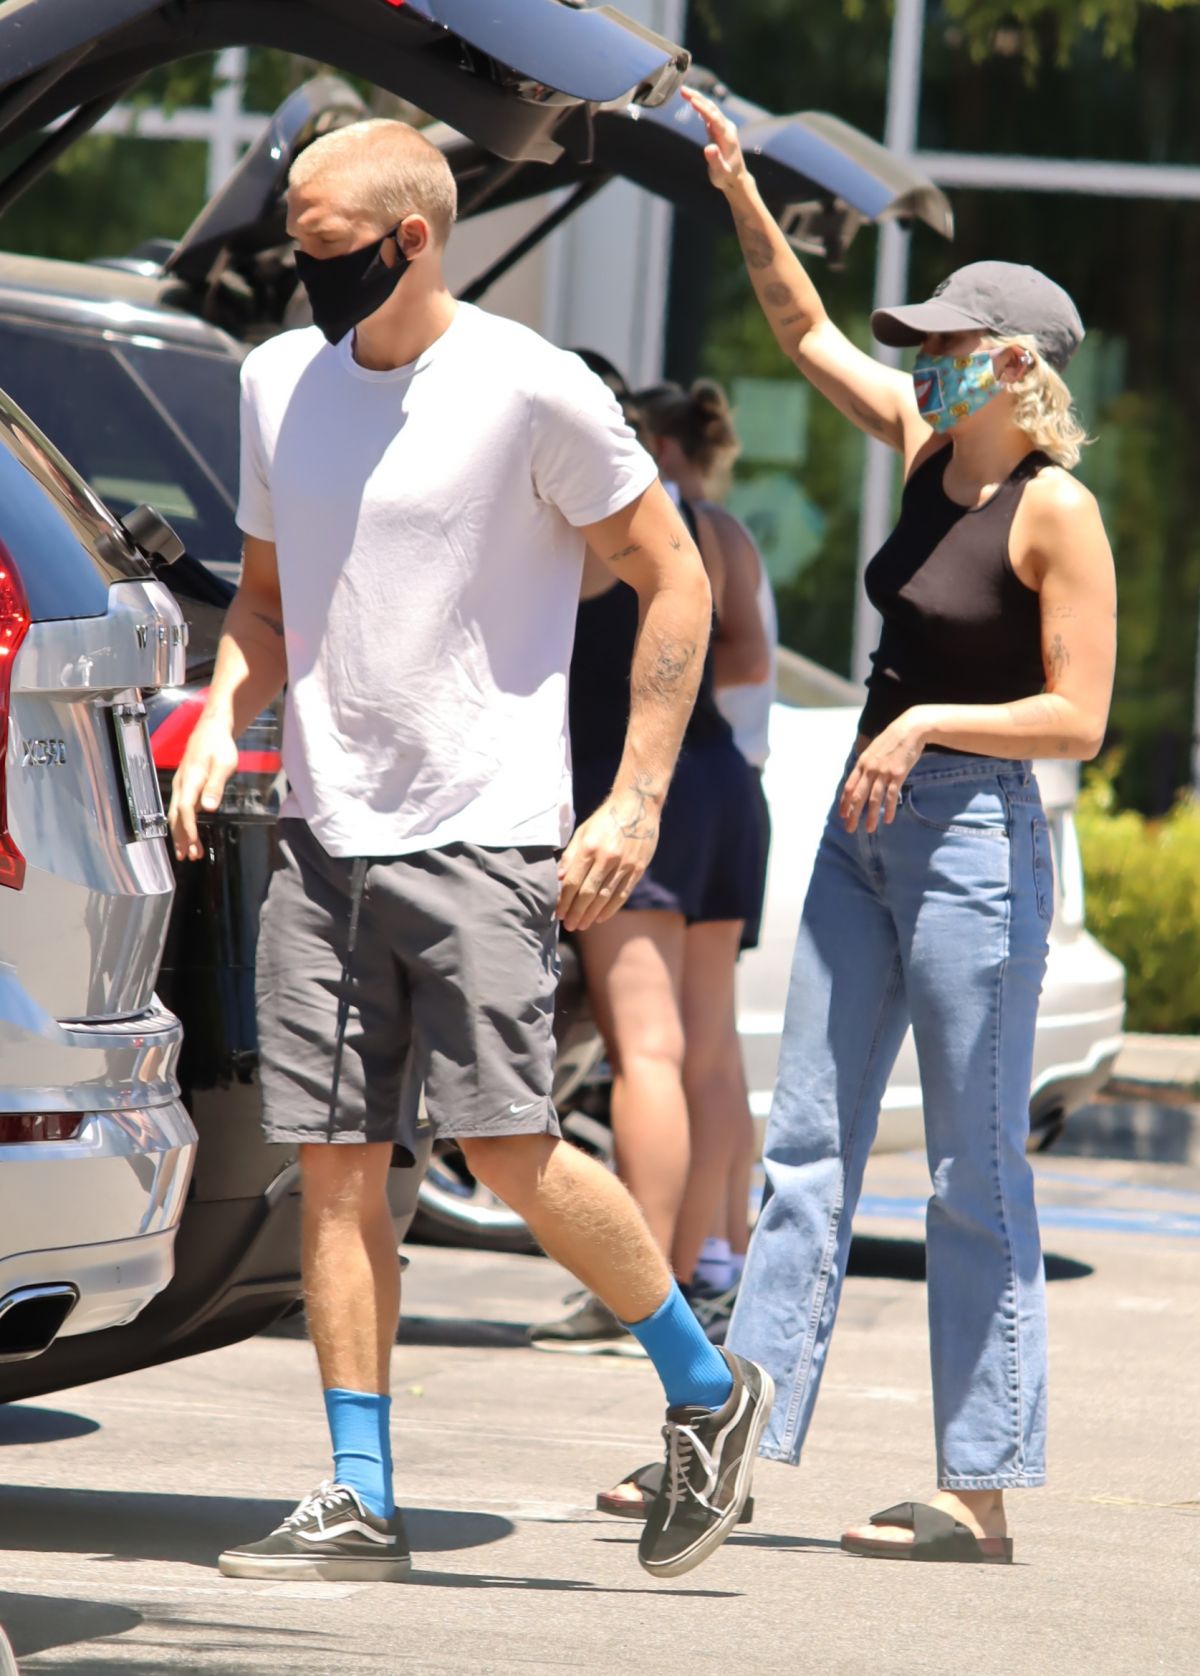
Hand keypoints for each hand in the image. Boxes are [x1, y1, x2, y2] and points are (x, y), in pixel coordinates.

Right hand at [168, 717, 238, 860]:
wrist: (211, 729)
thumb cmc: (219, 745)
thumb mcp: (224, 763)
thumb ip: (216, 785)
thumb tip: (208, 808)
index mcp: (190, 780)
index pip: (185, 810)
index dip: (188, 829)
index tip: (193, 845)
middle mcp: (181, 785)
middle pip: (177, 817)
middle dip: (182, 838)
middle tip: (190, 857)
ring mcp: (181, 785)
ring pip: (176, 814)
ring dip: (182, 834)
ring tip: (189, 853)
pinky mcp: (185, 786)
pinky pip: (180, 809)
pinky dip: (183, 824)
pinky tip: (189, 834)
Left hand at [556, 782, 661, 932]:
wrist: (637, 805)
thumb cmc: (605, 819)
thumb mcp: (582, 831)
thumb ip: (570, 856)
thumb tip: (558, 879)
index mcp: (589, 847)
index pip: (572, 881)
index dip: (564, 900)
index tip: (558, 913)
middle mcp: (606, 858)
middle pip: (588, 893)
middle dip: (576, 912)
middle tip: (569, 925)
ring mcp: (624, 865)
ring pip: (605, 897)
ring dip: (592, 914)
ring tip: (582, 925)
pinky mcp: (637, 869)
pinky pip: (622, 894)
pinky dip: (611, 908)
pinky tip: (601, 917)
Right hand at [680, 85, 749, 194]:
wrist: (736, 178)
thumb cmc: (727, 177)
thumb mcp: (721, 173)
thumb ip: (715, 161)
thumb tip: (709, 148)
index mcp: (727, 137)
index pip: (714, 118)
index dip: (703, 109)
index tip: (692, 100)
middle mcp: (727, 128)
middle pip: (712, 108)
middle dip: (697, 98)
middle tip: (682, 90)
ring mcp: (724, 127)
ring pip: (710, 108)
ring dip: (698, 98)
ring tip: (683, 91)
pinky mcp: (720, 129)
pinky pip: (710, 113)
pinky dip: (701, 106)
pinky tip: (693, 101)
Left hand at [839, 712, 928, 834]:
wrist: (910, 730)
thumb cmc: (893, 739)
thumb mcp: (874, 749)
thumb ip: (867, 763)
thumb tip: (862, 776)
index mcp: (862, 762)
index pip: (849, 786)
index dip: (844, 802)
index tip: (842, 814)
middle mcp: (870, 769)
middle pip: (858, 796)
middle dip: (852, 814)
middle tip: (849, 828)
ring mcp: (883, 772)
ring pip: (874, 799)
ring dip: (870, 816)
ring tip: (869, 829)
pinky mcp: (897, 774)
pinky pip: (891, 796)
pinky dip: (889, 809)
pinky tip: (888, 820)